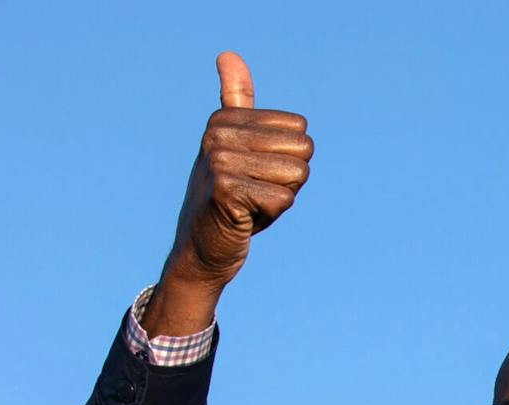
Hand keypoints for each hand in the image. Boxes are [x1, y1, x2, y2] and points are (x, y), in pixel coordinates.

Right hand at [147, 53, 312, 333]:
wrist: (204, 246)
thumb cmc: (231, 197)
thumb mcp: (239, 146)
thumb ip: (238, 103)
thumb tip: (228, 54)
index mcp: (225, 118)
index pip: (300, 131)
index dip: (290, 160)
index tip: (258, 173)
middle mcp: (218, 134)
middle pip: (304, 151)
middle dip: (289, 180)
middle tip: (256, 192)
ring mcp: (219, 161)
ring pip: (296, 176)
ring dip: (280, 198)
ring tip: (251, 204)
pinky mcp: (225, 191)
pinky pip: (282, 199)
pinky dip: (271, 214)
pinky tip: (245, 217)